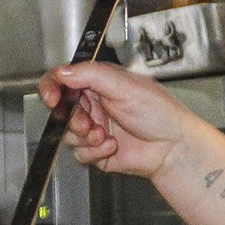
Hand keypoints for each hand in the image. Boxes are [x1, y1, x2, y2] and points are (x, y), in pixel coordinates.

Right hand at [43, 61, 201, 180]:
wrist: (173, 148)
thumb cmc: (159, 113)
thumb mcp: (125, 86)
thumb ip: (91, 75)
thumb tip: (63, 71)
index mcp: (99, 84)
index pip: (65, 80)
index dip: (53, 87)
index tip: (51, 97)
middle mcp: (94, 105)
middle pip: (62, 110)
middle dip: (72, 118)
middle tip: (87, 122)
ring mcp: (95, 129)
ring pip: (68, 133)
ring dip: (84, 135)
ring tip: (103, 135)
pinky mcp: (97, 152)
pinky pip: (80, 153)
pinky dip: (94, 151)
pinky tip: (113, 146)